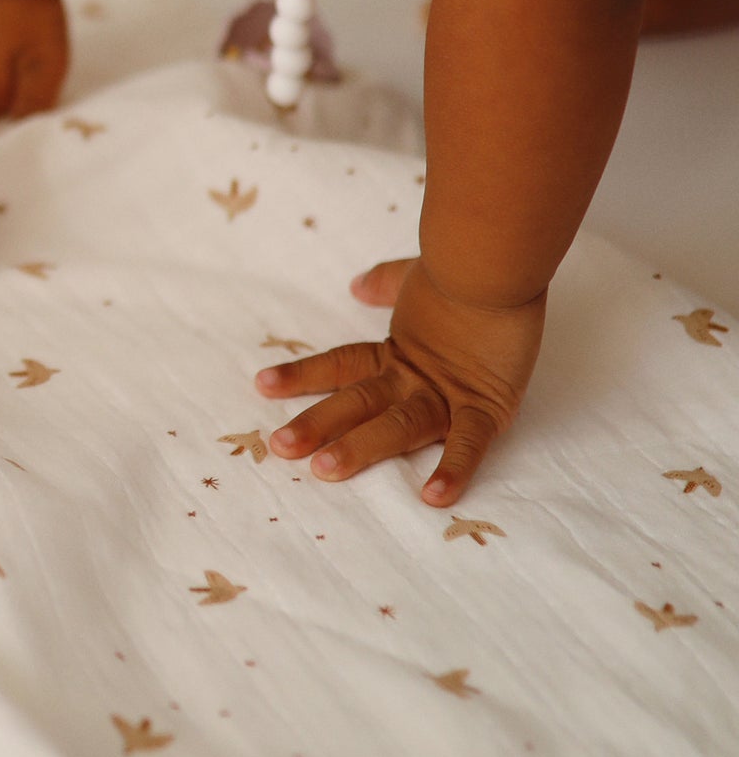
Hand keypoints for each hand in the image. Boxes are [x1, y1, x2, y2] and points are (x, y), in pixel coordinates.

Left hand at [252, 255, 545, 505]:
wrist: (495, 260)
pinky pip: (469, 442)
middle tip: (279, 448)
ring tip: (324, 470)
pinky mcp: (487, 404)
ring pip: (396, 426)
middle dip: (317, 425)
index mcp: (396, 351)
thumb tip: (357, 286)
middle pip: (356, 402)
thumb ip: (386, 285)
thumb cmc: (461, 269)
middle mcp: (412, 377)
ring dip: (360, 448)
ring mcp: (446, 393)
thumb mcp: (416, 277)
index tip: (262, 386)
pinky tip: (433, 496)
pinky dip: (454, 468)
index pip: (339, 366)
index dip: (301, 376)